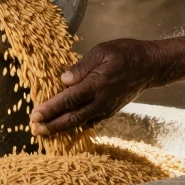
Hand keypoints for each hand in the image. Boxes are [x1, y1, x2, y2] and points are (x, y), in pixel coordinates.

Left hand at [29, 39, 159, 135]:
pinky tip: (64, 127)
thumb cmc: (125, 54)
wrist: (150, 66)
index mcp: (97, 84)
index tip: (35, 115)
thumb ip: (81, 67)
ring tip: (44, 132)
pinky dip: (76, 126)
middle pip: (72, 118)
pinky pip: (90, 121)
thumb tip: (63, 80)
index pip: (68, 100)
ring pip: (80, 122)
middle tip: (34, 130)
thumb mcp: (101, 52)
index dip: (50, 109)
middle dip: (51, 125)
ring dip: (61, 128)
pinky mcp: (109, 111)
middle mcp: (101, 100)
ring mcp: (106, 108)